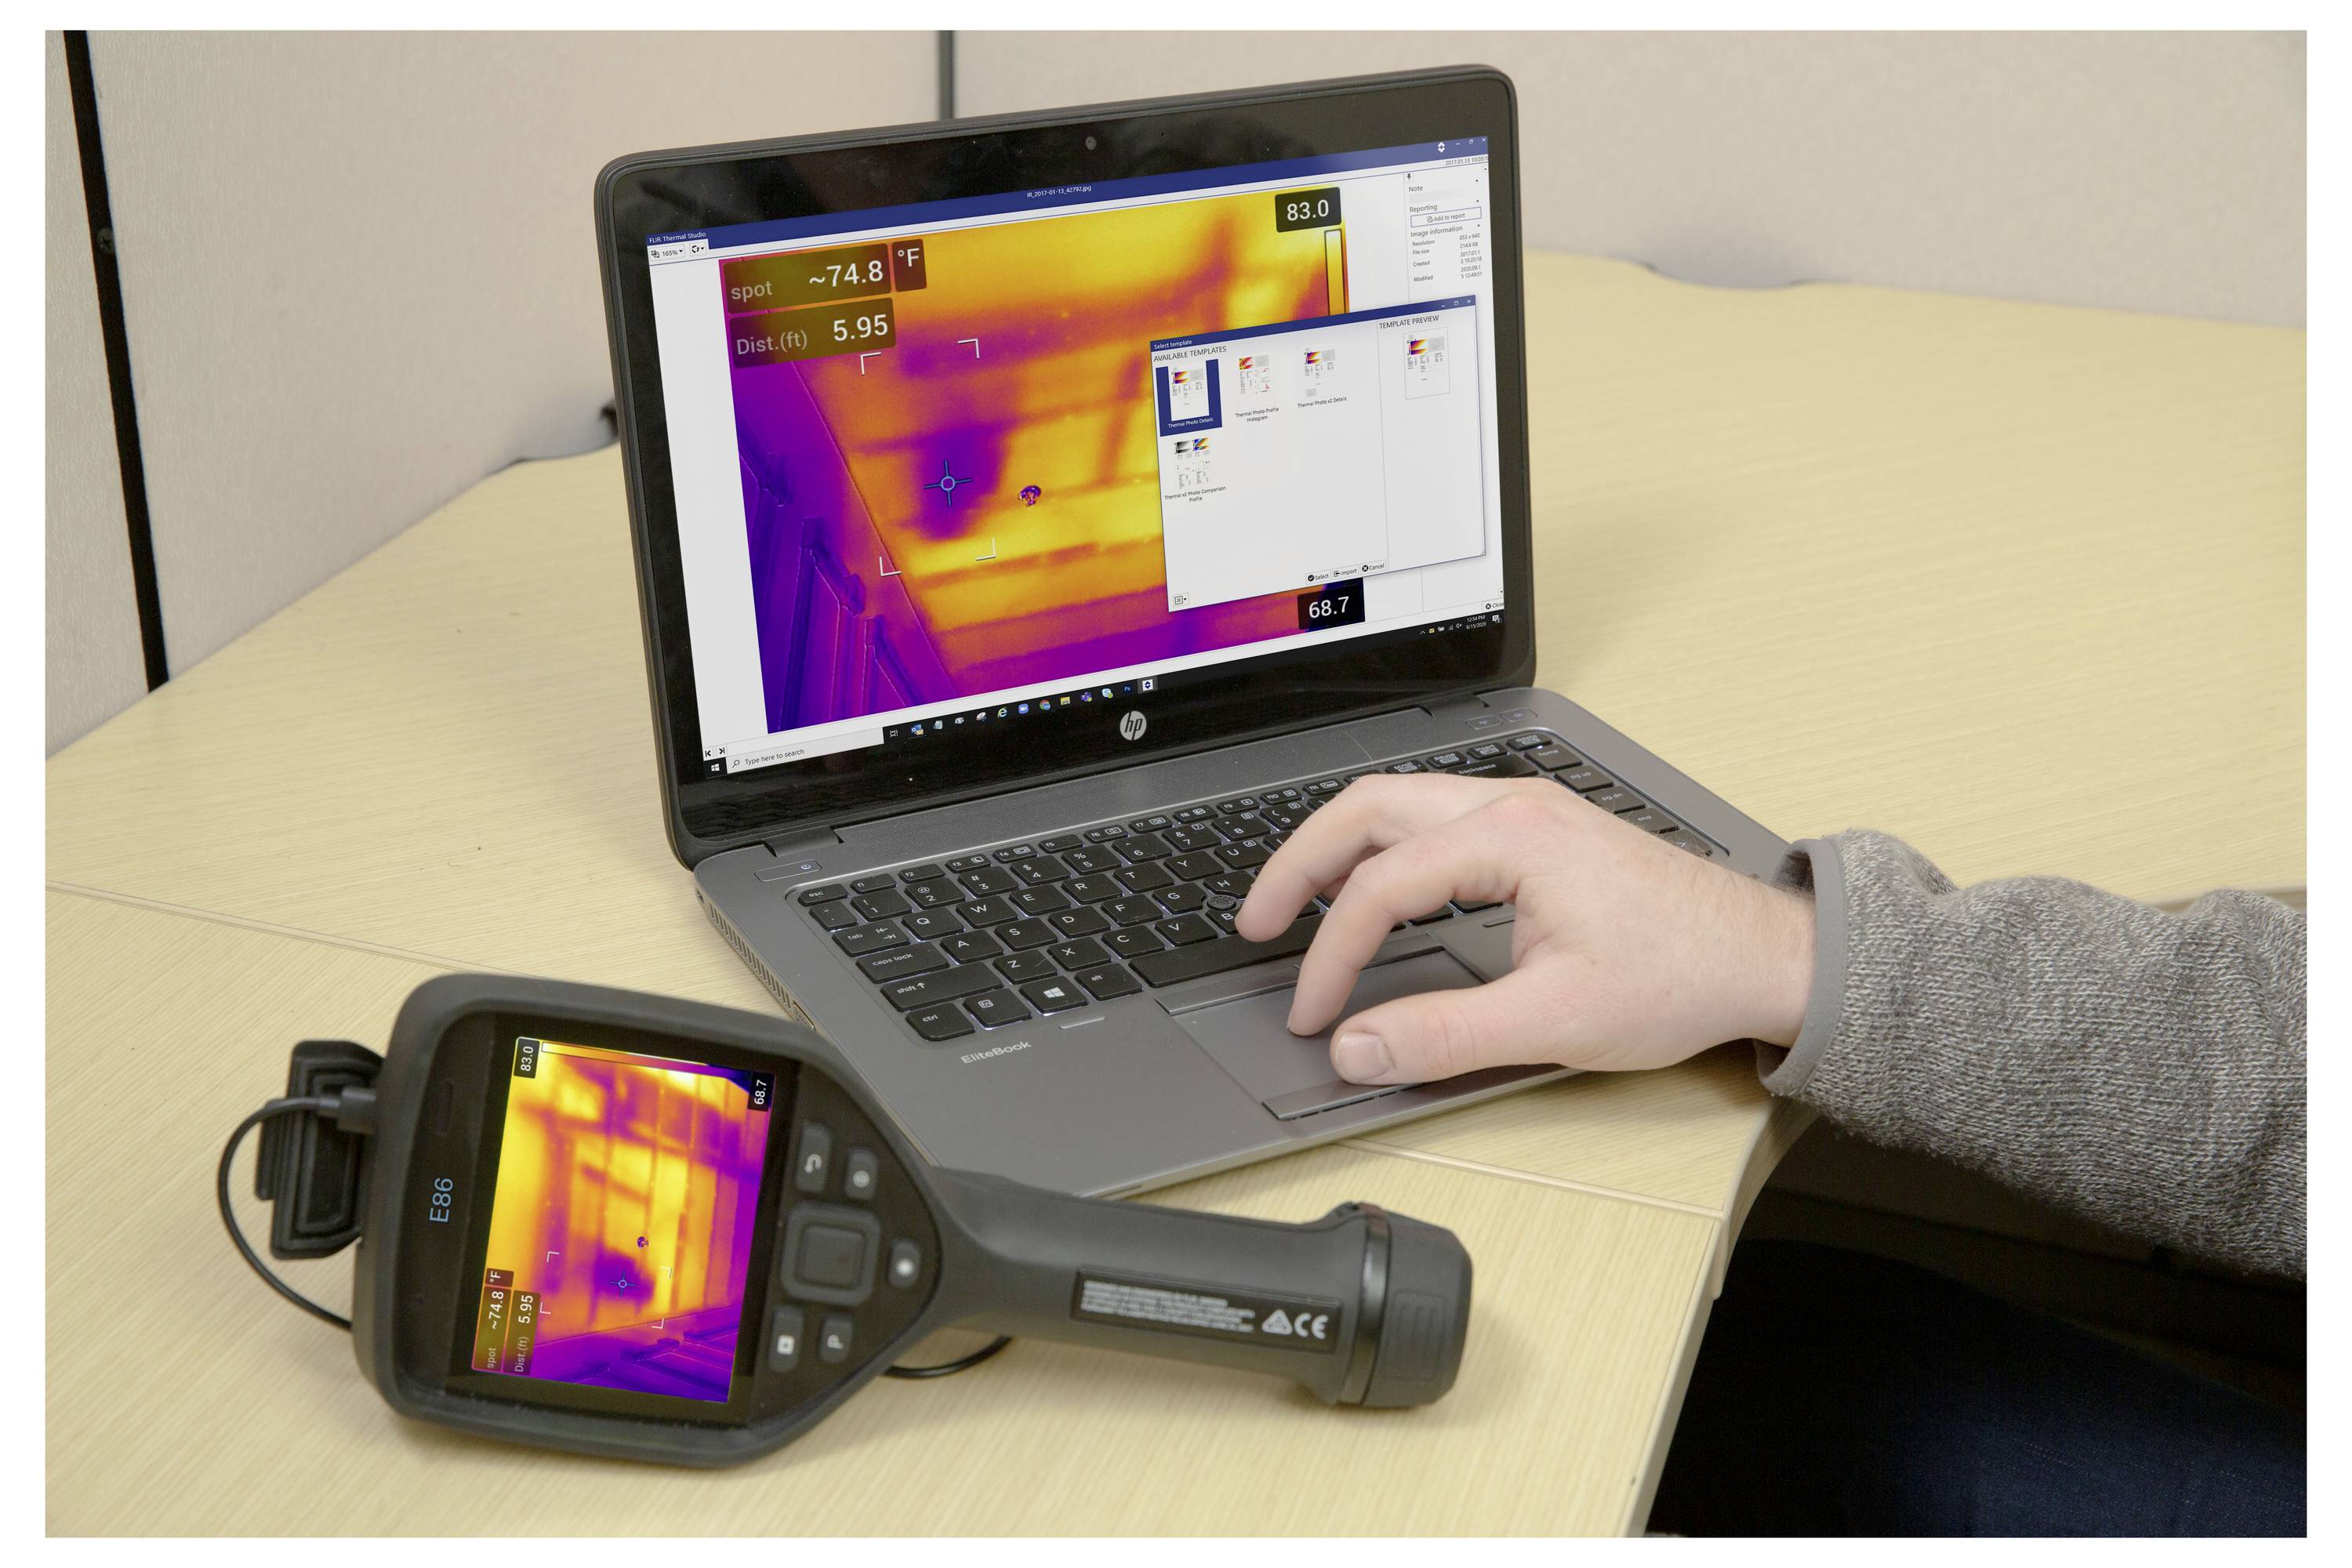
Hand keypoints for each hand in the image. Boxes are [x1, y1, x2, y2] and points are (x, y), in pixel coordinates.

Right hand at [1234, 776, 1814, 1084]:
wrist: (1763, 956)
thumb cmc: (1680, 975)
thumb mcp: (1553, 1021)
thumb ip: (1442, 1036)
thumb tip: (1357, 1047)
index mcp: (1511, 838)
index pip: (1381, 887)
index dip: (1332, 957)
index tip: (1314, 1014)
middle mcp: (1512, 806)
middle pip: (1368, 808)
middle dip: (1300, 862)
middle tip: (1256, 922)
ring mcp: (1527, 812)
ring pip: (1399, 804)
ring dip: (1339, 848)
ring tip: (1295, 901)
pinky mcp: (1539, 831)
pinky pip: (1434, 820)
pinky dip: (1383, 849)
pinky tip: (1374, 887)